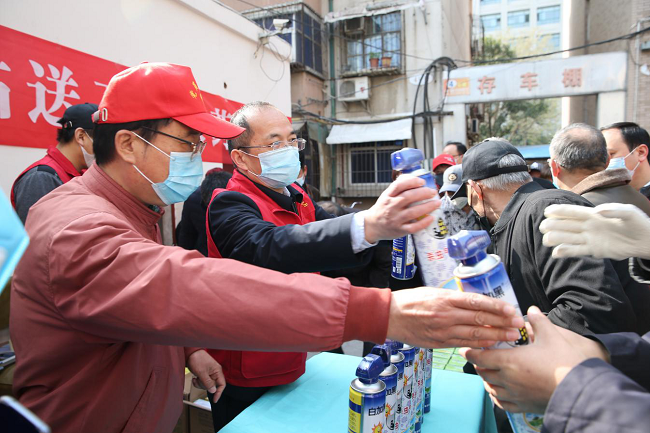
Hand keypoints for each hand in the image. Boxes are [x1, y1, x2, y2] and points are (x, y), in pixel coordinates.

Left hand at [187, 350, 225, 402]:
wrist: (190, 352)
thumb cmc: (197, 359)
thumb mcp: (201, 372)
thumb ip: (208, 382)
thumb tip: (213, 391)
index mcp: (217, 371)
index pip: (222, 384)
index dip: (219, 392)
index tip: (215, 400)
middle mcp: (214, 372)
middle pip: (213, 386)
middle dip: (204, 386)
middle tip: (198, 380)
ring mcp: (209, 373)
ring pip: (207, 385)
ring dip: (200, 384)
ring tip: (195, 378)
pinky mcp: (204, 374)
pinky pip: (202, 382)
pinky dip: (198, 382)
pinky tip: (194, 378)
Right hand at [363, 176, 439, 242]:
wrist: (372, 226)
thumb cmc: (382, 210)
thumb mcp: (386, 196)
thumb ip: (398, 190)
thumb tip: (416, 181)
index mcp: (387, 197)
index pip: (398, 185)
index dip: (412, 182)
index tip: (422, 181)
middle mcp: (391, 207)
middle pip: (408, 197)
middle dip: (423, 193)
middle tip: (433, 192)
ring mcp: (395, 219)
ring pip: (413, 212)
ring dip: (427, 206)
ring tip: (436, 203)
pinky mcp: (400, 230)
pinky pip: (414, 227)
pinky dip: (423, 222)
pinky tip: (431, 218)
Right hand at [386, 288, 524, 348]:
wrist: (389, 316)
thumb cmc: (411, 301)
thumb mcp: (433, 291)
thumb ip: (454, 298)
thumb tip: (475, 302)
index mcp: (446, 298)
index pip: (477, 302)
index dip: (497, 306)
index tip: (511, 309)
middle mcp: (447, 314)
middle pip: (480, 319)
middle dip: (502, 323)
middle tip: (518, 325)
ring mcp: (443, 330)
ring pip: (475, 334)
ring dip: (496, 336)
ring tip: (512, 337)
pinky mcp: (439, 342)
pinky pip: (464, 344)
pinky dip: (479, 344)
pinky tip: (492, 345)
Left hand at [460, 306, 608, 413]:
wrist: (581, 390)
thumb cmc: (565, 362)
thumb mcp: (551, 336)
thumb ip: (539, 321)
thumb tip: (532, 310)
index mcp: (509, 361)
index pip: (480, 358)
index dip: (471, 353)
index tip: (466, 349)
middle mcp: (508, 380)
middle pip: (483, 373)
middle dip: (479, 364)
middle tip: (480, 358)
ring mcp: (515, 395)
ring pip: (491, 388)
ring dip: (487, 380)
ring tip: (489, 372)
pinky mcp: (524, 406)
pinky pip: (502, 403)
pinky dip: (496, 396)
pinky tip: (499, 392)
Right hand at [540, 203, 649, 259]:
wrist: (644, 240)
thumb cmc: (637, 222)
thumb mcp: (628, 212)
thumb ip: (613, 209)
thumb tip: (598, 211)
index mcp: (594, 215)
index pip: (573, 212)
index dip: (560, 211)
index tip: (547, 211)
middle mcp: (589, 226)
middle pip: (567, 225)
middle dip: (554, 225)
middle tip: (542, 227)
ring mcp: (590, 238)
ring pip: (569, 238)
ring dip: (557, 238)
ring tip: (546, 240)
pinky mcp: (594, 250)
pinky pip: (577, 251)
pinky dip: (566, 252)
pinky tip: (556, 254)